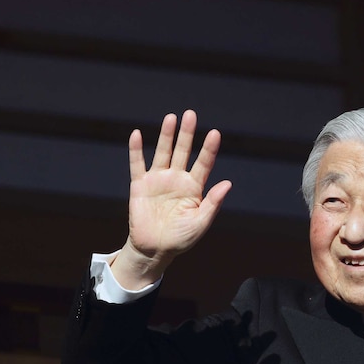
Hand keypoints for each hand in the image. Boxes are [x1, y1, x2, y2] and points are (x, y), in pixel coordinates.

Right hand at [112, 110, 231, 288]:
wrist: (155, 249)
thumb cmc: (181, 238)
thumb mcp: (201, 223)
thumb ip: (213, 203)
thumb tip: (228, 183)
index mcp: (194, 187)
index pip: (203, 163)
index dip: (209, 149)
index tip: (215, 134)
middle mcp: (177, 179)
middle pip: (183, 151)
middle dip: (187, 134)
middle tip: (190, 114)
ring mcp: (158, 180)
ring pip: (163, 153)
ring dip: (166, 136)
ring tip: (171, 118)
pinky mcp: (140, 185)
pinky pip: (137, 164)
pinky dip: (136, 150)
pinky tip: (137, 134)